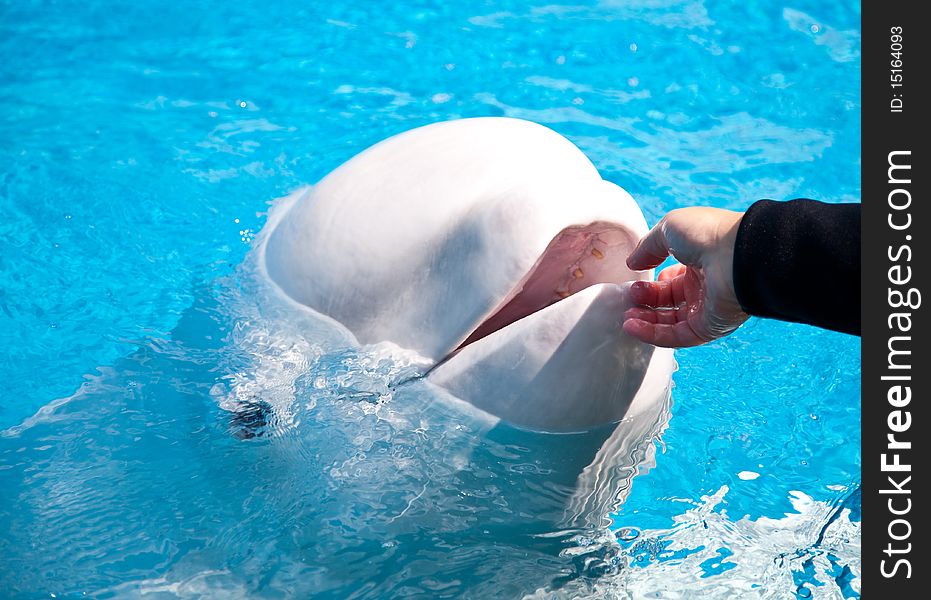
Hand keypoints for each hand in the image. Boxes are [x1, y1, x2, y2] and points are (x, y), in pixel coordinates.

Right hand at [623, 207, 748, 347]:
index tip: (636, 277)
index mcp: (699, 262)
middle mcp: (704, 287)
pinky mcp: (708, 328)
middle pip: (668, 302)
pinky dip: (652, 334)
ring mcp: (707, 309)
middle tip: (630, 296)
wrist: (738, 255)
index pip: (671, 279)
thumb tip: (633, 263)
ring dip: (646, 321)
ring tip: (627, 316)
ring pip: (670, 322)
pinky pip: (676, 336)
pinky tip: (632, 327)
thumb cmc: (708, 234)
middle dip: (646, 301)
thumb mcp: (669, 228)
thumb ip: (647, 246)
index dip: (652, 281)